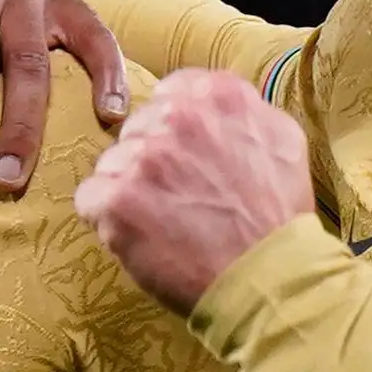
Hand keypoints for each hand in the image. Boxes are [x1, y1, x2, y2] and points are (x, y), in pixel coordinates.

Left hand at [74, 68, 311, 311]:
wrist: (267, 277)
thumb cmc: (276, 216)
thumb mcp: (280, 139)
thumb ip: (241, 108)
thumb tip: (208, 98)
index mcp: (217, 94)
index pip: (169, 94)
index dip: (172, 131)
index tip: (187, 159)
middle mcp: (177, 117)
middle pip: (137, 129)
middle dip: (150, 159)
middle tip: (179, 196)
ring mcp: (144, 157)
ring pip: (111, 163)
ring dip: (128, 189)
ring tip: (163, 221)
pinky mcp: (117, 199)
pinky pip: (90, 198)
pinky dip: (107, 219)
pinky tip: (140, 236)